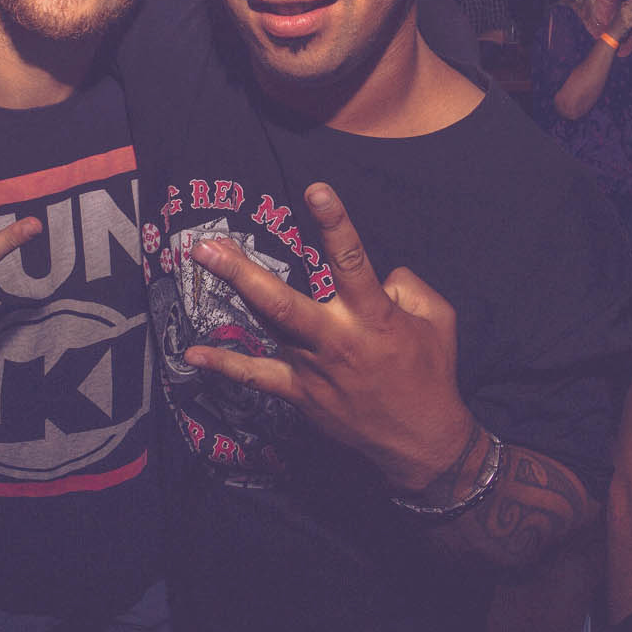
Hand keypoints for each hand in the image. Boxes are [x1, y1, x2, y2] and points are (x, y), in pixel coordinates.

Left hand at [183, 182, 475, 490]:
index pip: (351, 262)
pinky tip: (193, 353)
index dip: (334, 224)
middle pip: (283, 302)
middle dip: (244, 271)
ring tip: (201, 260)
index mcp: (374, 318)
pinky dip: (224, 364)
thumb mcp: (438, 320)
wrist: (422, 441)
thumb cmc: (431, 373)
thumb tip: (382, 274)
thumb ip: (409, 286)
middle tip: (211, 244)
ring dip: (234, 291)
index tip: (315, 191)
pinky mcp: (300, 393)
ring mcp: (313, 368)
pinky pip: (256, 376)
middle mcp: (337, 340)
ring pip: (268, 325)